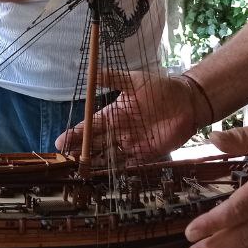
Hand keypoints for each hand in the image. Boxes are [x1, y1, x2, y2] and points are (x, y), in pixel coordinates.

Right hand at [56, 68, 198, 162]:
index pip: (89, 125)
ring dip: (94, 162)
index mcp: (113, 113)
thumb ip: (113, 78)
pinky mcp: (145, 154)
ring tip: (80, 170)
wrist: (187, 101)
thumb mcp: (134, 80)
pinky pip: (127, 163)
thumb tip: (92, 71)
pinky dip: (116, 170)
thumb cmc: (160, 88)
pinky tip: (104, 176)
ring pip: (107, 156)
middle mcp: (118, 130)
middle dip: (79, 151)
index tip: (60, 141)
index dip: (75, 133)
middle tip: (65, 160)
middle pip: (94, 144)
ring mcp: (131, 144)